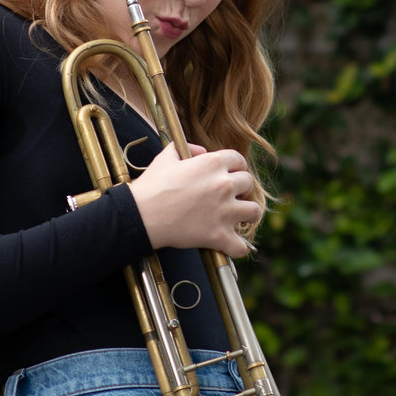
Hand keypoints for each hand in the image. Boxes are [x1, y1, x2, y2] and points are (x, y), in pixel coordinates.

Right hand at [127, 142, 259, 258]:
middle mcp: (224, 185)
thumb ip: (187, 148)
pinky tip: (231, 244)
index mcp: (213, 163)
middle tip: (231, 195)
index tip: (232, 173)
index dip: (236, 167)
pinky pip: (241, 246)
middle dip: (241, 188)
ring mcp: (224, 211)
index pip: (239, 160)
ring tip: (238, 217)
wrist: (141, 215)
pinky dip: (238, 247)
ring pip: (254, 212)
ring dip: (247, 214)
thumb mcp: (167, 157)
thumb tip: (201, 151)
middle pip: (249, 183)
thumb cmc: (152, 186)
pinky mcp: (219, 235)